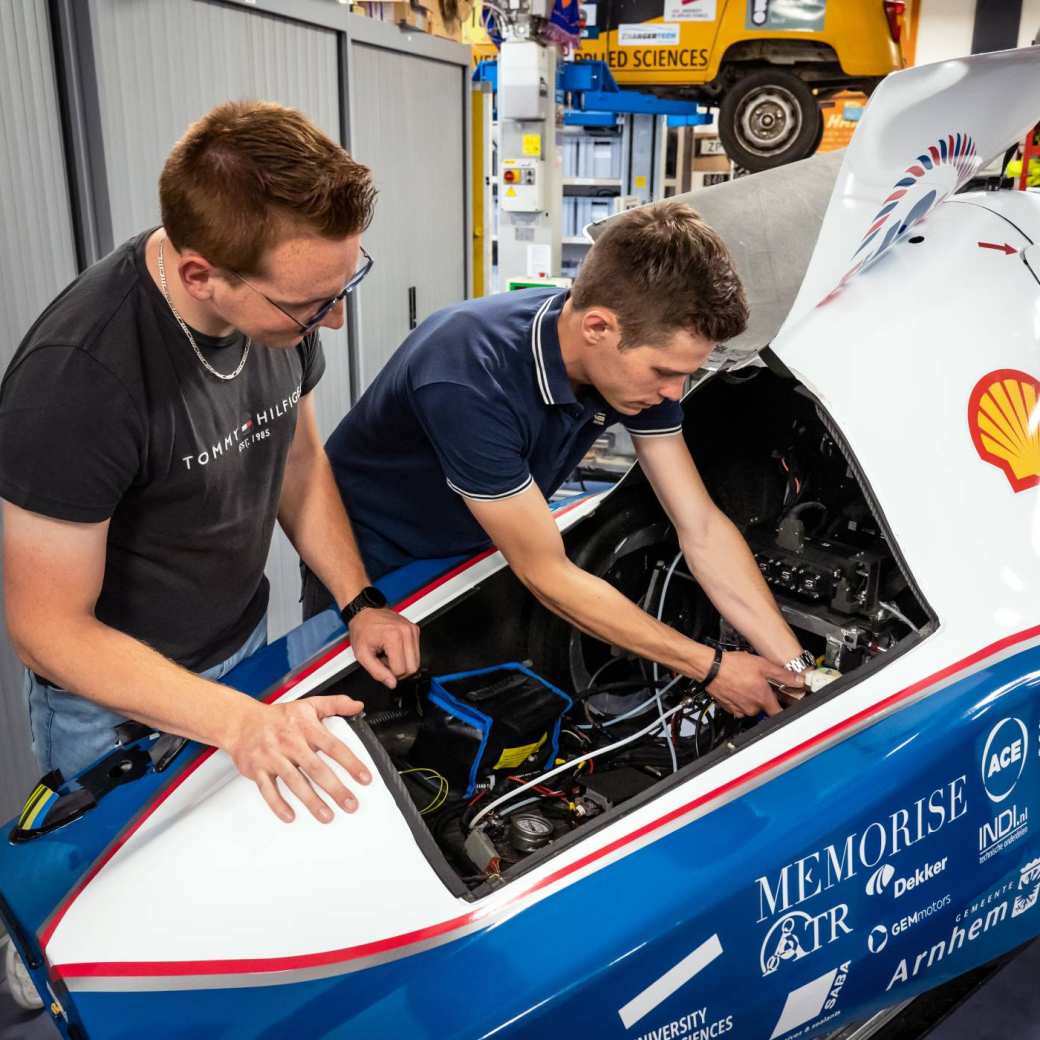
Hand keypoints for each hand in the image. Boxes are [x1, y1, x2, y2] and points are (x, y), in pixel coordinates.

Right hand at [226, 695, 368, 822]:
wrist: (241, 721)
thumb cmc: (278, 717)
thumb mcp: (309, 704)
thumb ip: (336, 704)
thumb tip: (357, 706)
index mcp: (305, 727)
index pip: (333, 746)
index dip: (350, 763)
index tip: (364, 778)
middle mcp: (290, 743)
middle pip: (316, 768)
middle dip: (335, 788)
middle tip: (350, 804)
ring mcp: (272, 757)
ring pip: (294, 782)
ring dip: (311, 801)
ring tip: (327, 815)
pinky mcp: (257, 770)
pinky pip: (268, 790)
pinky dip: (278, 804)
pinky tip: (290, 816)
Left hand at [349, 607, 419, 687]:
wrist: (365, 612)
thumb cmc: (362, 630)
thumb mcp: (362, 654)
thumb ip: (377, 672)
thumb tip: (392, 683)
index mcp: (394, 637)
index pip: (401, 670)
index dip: (390, 673)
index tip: (381, 665)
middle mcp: (407, 632)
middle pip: (413, 667)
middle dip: (399, 670)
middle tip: (385, 661)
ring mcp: (412, 630)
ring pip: (416, 661)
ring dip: (403, 662)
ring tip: (389, 654)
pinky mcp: (415, 630)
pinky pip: (416, 652)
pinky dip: (406, 655)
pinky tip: (394, 649)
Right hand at [706, 651, 802, 717]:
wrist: (710, 668)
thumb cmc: (733, 666)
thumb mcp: (763, 665)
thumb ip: (783, 675)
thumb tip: (798, 680)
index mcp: (762, 699)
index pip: (779, 712)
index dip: (783, 706)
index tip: (783, 701)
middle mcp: (751, 708)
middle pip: (764, 708)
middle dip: (764, 698)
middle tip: (760, 683)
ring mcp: (739, 709)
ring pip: (751, 708)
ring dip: (751, 698)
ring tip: (747, 683)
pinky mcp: (728, 708)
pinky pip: (739, 707)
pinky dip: (740, 700)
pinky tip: (737, 687)